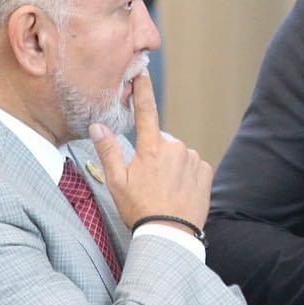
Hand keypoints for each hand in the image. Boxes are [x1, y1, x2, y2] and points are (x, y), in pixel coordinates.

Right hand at [90, 73, 211, 229]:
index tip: (141, 71)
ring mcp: (192, 159)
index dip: (143, 89)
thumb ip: (107, 150)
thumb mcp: (116, 181)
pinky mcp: (205, 171)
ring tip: (164, 189)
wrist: (170, 234)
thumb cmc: (139, 209)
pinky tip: (179, 190)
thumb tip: (97, 125)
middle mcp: (175, 148)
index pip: (146, 110)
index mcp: (151, 148)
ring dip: (172, 165)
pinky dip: (187, 174)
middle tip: (148, 179)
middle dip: (155, 153)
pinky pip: (193, 165)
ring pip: (178, 153)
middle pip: (162, 140)